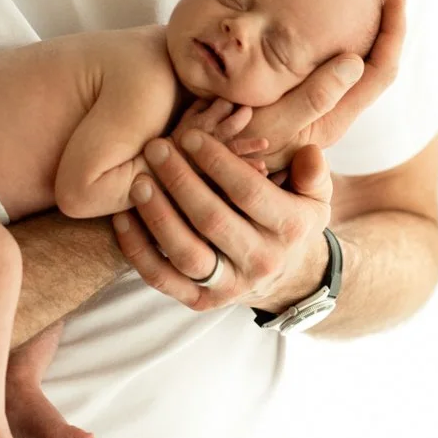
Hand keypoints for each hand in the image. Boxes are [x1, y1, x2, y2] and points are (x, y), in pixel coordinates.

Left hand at [112, 131, 331, 313]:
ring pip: (186, 254)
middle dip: (181, 181)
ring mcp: (229, 286)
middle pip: (213, 220)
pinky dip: (138, 250)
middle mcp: (261, 261)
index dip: (218, 163)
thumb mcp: (315, 195)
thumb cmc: (292, 219)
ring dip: (158, 216)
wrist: (287, 278)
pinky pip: (163, 278)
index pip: (249, 192)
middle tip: (156, 148)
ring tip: (139, 182)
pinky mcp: (200, 301)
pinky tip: (123, 218)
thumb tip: (309, 154)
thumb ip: (312, 172)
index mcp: (289, 229)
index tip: (191, 136)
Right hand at [169, 98, 269, 174]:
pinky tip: (264, 169)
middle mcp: (212, 136)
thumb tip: (219, 91)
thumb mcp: (188, 116)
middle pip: (231, 124)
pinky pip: (237, 168)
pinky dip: (250, 167)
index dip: (231, 100)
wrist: (169, 162)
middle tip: (249, 110)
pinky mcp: (221, 169)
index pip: (223, 105)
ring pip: (235, 148)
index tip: (238, 97)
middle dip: (243, 115)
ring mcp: (217, 153)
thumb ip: (203, 103)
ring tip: (264, 143)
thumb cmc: (182, 135)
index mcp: (204, 121)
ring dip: (250, 145)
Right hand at [230, 0, 405, 173]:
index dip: (393, 29)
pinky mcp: (292, 99)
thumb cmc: (233, 147)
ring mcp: (313, 106)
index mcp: (334, 117)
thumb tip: (357, 60)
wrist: (202, 164)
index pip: (381, 69)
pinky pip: (327, 64)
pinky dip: (336, 36)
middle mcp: (330, 112)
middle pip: (375, 63)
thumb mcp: (275, 124)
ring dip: (364, 29)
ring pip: (353, 63)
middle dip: (385, 22)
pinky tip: (321, 16)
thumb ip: (316, 96)